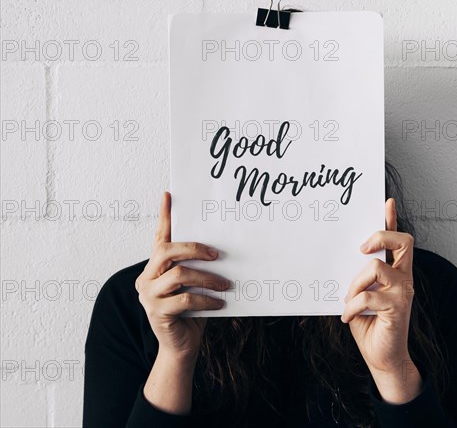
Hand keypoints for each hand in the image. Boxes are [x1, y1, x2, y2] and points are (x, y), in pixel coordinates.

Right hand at [135, 191, 229, 362]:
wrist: (182, 347)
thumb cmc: (192, 311)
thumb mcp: (194, 285)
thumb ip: (198, 267)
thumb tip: (221, 250)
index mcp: (155, 266)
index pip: (159, 236)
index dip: (164, 216)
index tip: (169, 194)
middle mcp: (147, 277)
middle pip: (166, 251)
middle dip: (193, 248)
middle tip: (216, 255)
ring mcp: (148, 295)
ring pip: (178, 274)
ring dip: (207, 278)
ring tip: (225, 284)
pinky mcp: (156, 312)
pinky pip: (184, 299)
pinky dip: (205, 299)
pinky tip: (219, 303)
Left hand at [342, 198, 421, 403]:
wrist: (381, 357)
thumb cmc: (368, 323)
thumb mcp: (360, 293)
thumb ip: (359, 275)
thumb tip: (345, 257)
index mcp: (395, 271)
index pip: (397, 240)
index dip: (392, 219)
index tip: (386, 201)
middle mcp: (403, 277)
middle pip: (403, 242)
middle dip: (381, 236)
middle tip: (361, 248)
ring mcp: (402, 292)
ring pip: (376, 267)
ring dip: (355, 283)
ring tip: (348, 300)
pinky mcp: (396, 308)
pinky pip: (367, 295)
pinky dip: (352, 305)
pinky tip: (348, 317)